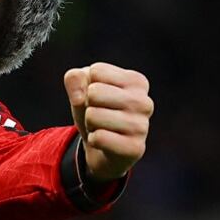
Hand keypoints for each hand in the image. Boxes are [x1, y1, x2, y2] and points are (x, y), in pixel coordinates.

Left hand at [63, 63, 152, 181]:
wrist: (102, 148)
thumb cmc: (96, 110)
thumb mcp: (81, 88)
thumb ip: (74, 78)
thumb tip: (79, 98)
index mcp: (137, 82)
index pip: (97, 71)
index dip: (88, 86)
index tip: (100, 99)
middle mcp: (145, 102)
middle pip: (94, 92)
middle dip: (88, 105)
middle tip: (99, 115)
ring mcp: (142, 126)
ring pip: (93, 115)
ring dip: (90, 123)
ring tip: (102, 128)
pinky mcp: (135, 148)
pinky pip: (98, 137)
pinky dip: (93, 140)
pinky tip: (105, 143)